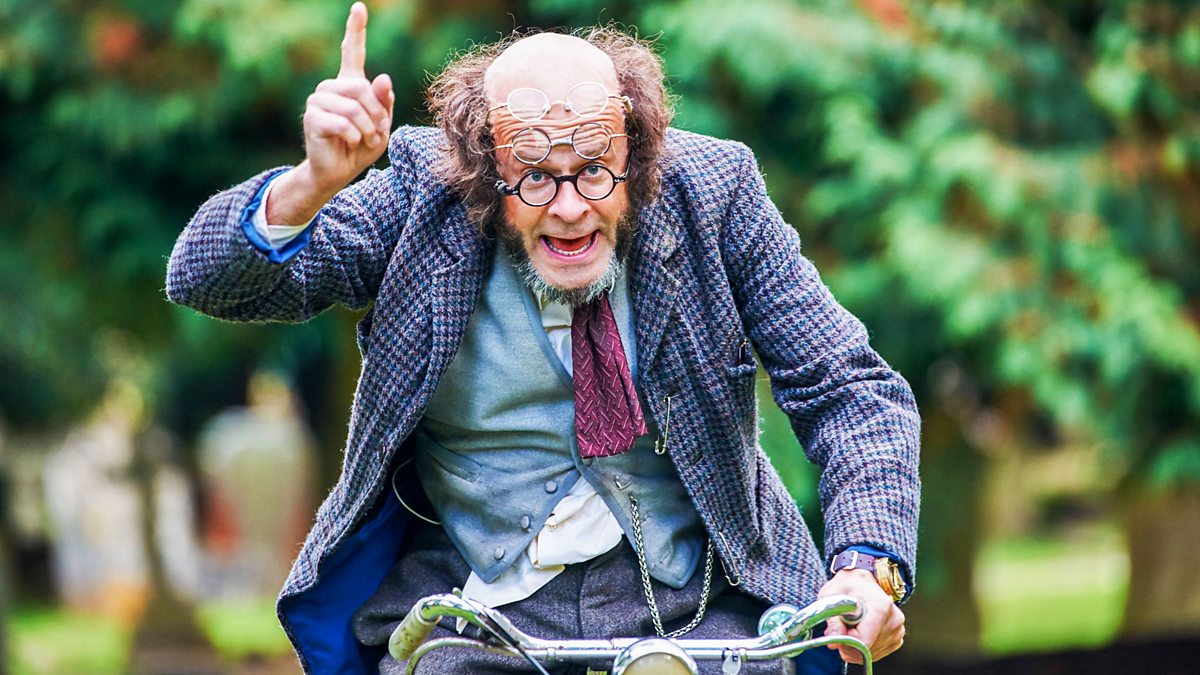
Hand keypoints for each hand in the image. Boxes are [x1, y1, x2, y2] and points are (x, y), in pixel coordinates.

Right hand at [274, 2, 393, 222]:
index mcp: (348, 85)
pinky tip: (351, 142)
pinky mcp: (312, 117)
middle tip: (378, 131)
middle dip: (376, 113)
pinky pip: (343, 122)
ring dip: (367, 128)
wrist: (338, 172)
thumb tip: (383, 77)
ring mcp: (318, 101)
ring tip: (365, 139)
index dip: (355, 30)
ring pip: (353, 107)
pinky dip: (355, 136)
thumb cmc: (360, 148)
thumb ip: (384, 102)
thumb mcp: (382, 125)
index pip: (351, 52)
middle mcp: (330, 88)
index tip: (359, 7)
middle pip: (361, 87)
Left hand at [818, 568, 905, 663]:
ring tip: (851, 626)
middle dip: (848, 643)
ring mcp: (898, 630)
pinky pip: (875, 654)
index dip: (845, 640)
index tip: (837, 630)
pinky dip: (863, 648)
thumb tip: (834, 640)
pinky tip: (859, 632)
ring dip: (855, 646)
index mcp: (881, 606)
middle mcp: (894, 619)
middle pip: (867, 649)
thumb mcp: (830, 595)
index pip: (864, 640)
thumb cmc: (846, 586)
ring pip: (870, 654)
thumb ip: (832, 618)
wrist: (861, 581)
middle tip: (841, 626)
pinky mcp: (896, 639)